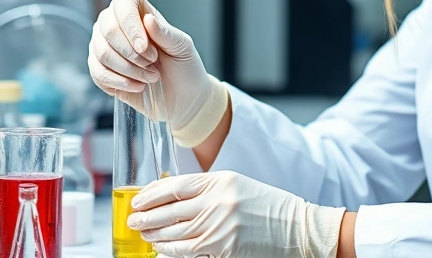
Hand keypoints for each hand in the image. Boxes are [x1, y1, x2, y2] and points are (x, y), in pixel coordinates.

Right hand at [88, 0, 227, 145]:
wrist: (182, 96)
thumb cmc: (183, 66)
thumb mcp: (182, 47)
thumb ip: (165, 33)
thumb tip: (148, 19)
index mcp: (139, 11)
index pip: (124, 2)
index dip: (131, 24)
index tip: (145, 47)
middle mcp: (116, 24)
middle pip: (108, 29)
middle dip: (132, 52)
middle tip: (153, 63)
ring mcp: (104, 46)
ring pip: (102, 53)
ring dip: (129, 69)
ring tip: (151, 76)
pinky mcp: (100, 69)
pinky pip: (98, 73)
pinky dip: (121, 82)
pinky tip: (139, 86)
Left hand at [127, 171, 345, 257]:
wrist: (298, 227)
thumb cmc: (268, 206)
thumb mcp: (237, 186)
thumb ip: (207, 189)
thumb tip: (172, 198)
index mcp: (222, 180)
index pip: (176, 185)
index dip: (152, 194)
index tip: (138, 199)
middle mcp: (219, 201)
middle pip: (171, 210)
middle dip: (147, 216)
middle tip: (133, 220)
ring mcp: (221, 226)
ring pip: (175, 232)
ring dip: (154, 235)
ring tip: (143, 234)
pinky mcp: (224, 248)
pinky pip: (187, 251)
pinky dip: (169, 250)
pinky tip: (160, 249)